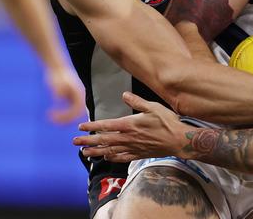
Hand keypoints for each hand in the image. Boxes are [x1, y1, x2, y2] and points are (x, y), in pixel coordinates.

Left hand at [45, 65, 84, 123]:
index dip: (67, 116)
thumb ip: (59, 88)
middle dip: (65, 119)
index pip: (77, 109)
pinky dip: (62, 114)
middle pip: (77, 113)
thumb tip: (59, 96)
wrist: (56, 67)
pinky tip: (51, 113)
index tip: (55, 117)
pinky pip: (69, 110)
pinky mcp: (70, 98)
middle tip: (52, 120)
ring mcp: (75, 97)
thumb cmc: (56, 74)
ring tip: (51, 118)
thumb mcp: (57, 81)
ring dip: (63, 118)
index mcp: (79, 93)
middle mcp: (79, 96)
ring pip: (73, 112)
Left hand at [73, 92, 191, 162]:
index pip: (106, 125)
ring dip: (96, 151)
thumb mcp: (153, 107)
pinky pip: (121, 157)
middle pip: (103, 140)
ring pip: (109, 150)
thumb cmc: (168, 122)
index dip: (92, 126)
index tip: (81, 127)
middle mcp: (128, 137)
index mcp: (130, 124)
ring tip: (84, 152)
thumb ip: (137, 101)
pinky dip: (112, 157)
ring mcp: (133, 147)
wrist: (178, 140)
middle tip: (74, 142)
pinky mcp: (138, 154)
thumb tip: (124, 94)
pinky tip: (106, 157)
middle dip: (87, 141)